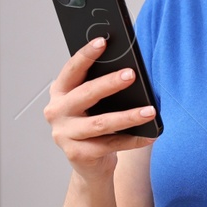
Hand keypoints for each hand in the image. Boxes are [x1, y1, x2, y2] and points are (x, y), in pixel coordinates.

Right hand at [44, 36, 157, 178]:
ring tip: (150, 111)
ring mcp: (64, 134)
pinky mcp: (77, 154)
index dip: (86, 55)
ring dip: (128, 116)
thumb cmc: (94, 127)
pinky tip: (150, 135)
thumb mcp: (92, 105)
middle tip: (131, 75)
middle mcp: (56, 112)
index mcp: (59, 93)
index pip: (71, 70)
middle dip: (109, 83)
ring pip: (101, 123)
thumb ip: (100, 87)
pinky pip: (111, 144)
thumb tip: (128, 71)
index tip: (103, 42)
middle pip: (86, 94)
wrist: (89, 165)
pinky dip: (133, 140)